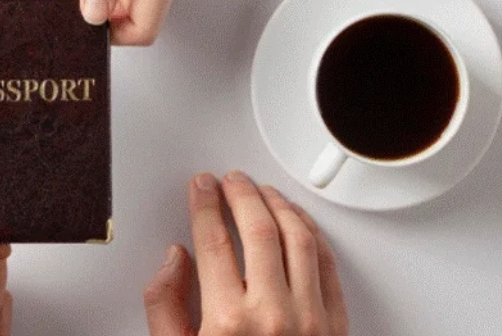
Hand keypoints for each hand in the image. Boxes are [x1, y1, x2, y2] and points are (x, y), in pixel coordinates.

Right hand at [143, 172, 347, 335]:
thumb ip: (165, 305)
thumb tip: (175, 259)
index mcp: (228, 323)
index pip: (214, 241)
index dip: (205, 205)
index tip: (200, 188)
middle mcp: (274, 316)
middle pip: (258, 229)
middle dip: (240, 194)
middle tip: (229, 180)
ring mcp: (311, 320)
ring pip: (298, 239)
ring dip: (277, 206)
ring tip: (261, 192)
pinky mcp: (336, 327)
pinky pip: (327, 265)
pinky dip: (312, 234)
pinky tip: (297, 222)